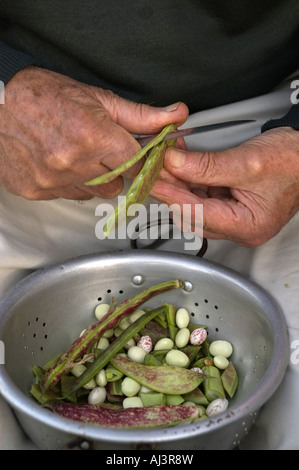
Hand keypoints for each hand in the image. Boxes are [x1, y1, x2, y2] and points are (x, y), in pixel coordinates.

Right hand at [0, 66, 187, 199]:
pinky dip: (70, 183)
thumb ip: (139, 115)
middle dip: (116, 167)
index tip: (136, 154)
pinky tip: (59, 162)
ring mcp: (54, 181)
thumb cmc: (40, 96)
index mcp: (94, 136)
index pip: (138, 165)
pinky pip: (70, 195)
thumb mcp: (95, 97)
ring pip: (95, 193)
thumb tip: (175, 116)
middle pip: (119, 183)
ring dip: (94, 178)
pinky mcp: (38, 192)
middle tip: (100, 148)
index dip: (140, 159)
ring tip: (76, 153)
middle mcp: (74, 164)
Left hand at [151, 127, 298, 246]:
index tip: (153, 179)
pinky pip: (205, 196)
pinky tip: (182, 164)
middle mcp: (239, 228)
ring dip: (180, 183)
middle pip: (192, 212)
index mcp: (246, 227)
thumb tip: (174, 163)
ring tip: (166, 162)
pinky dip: (192, 180)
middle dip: (172, 189)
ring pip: (195, 204)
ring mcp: (235, 218)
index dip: (171, 194)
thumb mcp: (247, 162)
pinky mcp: (233, 206)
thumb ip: (206, 166)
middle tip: (154, 168)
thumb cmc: (294, 161)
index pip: (197, 213)